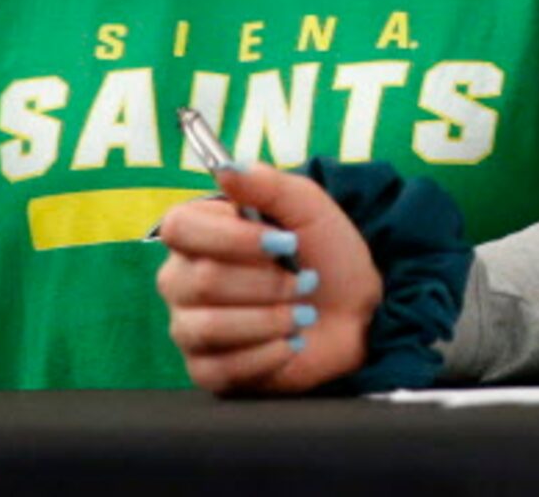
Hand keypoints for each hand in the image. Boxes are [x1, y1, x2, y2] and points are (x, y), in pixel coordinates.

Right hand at [155, 163, 381, 394]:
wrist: (360, 311)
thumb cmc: (329, 254)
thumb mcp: (309, 207)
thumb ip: (267, 185)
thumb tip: (225, 168)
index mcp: (201, 234)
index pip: (179, 227)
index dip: (230, 238)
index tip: (284, 241)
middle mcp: (183, 280)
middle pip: (200, 281)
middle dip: (267, 283)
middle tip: (306, 281)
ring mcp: (191, 328)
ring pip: (207, 327)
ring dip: (270, 319)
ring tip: (302, 313)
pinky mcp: (208, 370)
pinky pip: (220, 369)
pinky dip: (268, 354)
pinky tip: (291, 342)